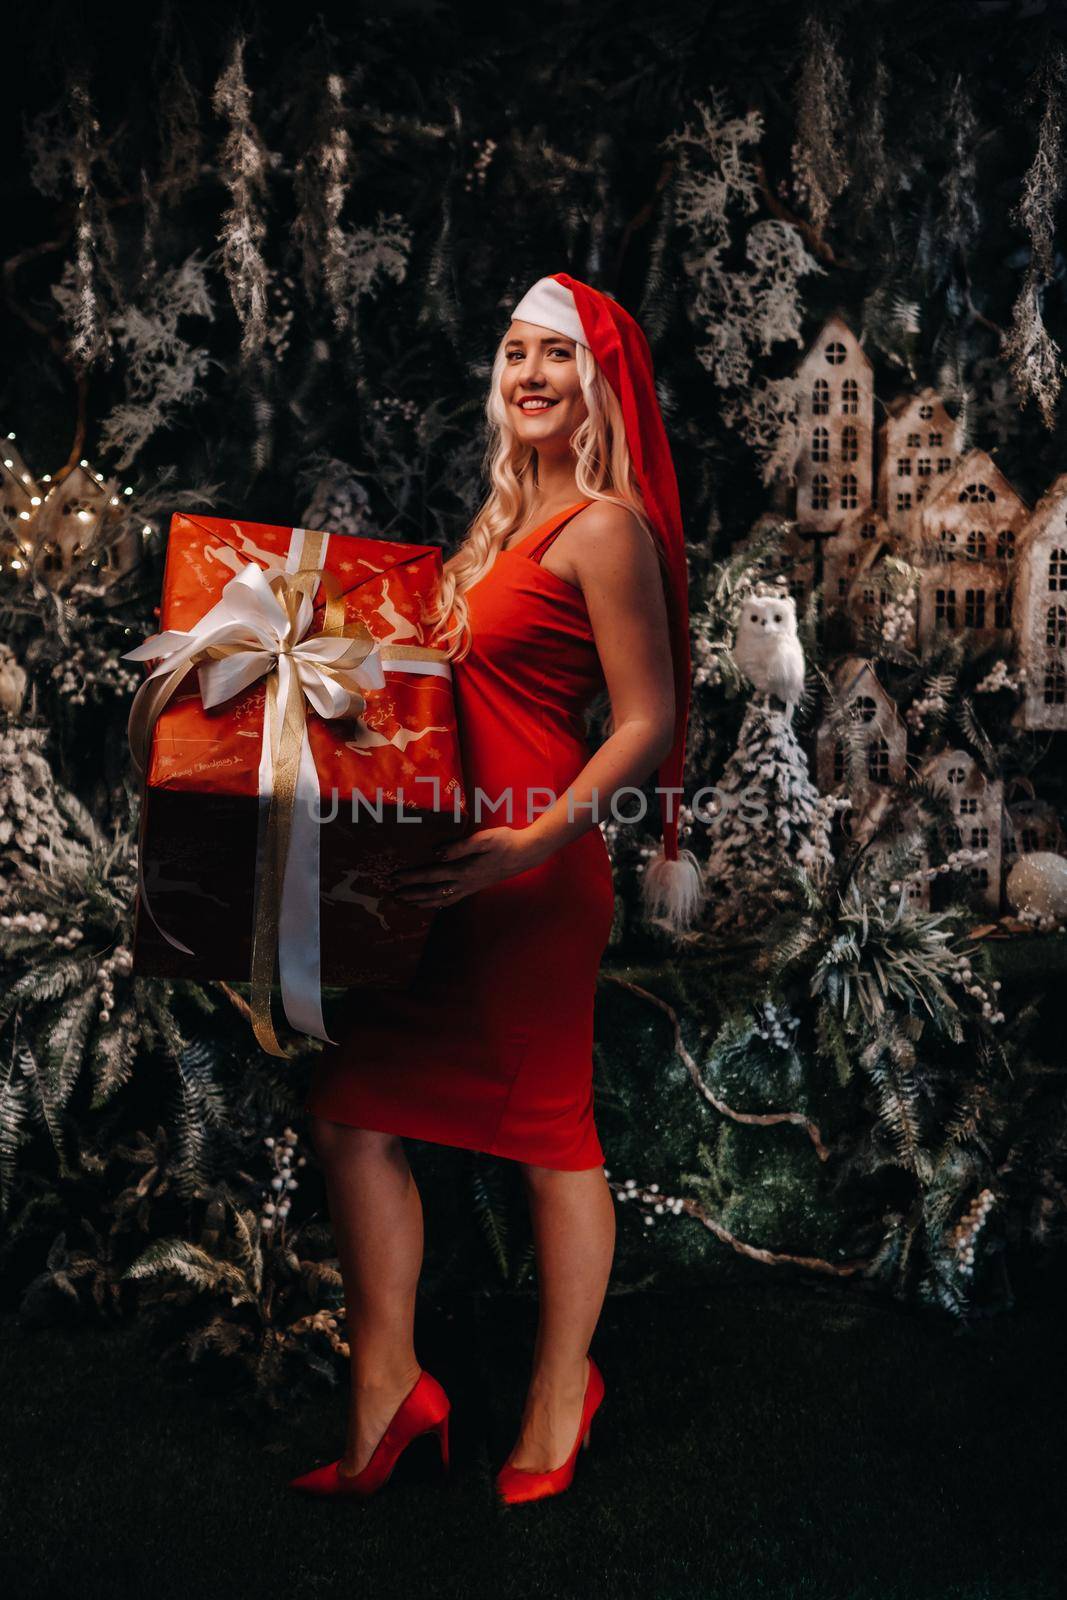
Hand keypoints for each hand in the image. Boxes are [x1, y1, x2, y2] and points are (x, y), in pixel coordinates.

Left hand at [386, 826, 545, 907]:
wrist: (526, 854)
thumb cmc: (505, 841)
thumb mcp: (484, 838)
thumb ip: (460, 846)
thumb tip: (437, 853)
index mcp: (464, 870)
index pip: (431, 875)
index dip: (412, 878)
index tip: (395, 878)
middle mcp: (465, 882)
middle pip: (432, 892)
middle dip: (411, 894)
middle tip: (393, 895)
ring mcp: (471, 887)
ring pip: (442, 899)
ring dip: (422, 902)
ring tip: (407, 903)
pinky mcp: (476, 887)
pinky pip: (453, 899)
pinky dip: (439, 903)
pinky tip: (433, 904)